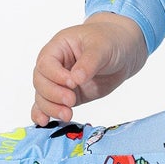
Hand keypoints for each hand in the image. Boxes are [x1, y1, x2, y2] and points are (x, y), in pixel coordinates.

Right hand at [30, 13, 148, 126]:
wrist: (124, 52)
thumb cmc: (110, 41)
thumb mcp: (102, 47)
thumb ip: (89, 62)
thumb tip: (76, 79)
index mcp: (58, 47)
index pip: (46, 63)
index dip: (56, 76)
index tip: (73, 83)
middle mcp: (54, 64)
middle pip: (41, 82)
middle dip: (53, 95)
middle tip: (72, 101)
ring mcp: (59, 81)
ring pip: (43, 96)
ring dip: (51, 108)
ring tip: (67, 115)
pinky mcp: (66, 95)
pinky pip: (48, 105)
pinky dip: (44, 113)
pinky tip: (45, 122)